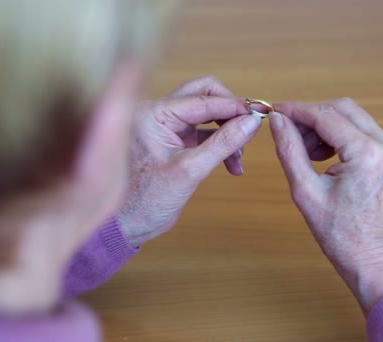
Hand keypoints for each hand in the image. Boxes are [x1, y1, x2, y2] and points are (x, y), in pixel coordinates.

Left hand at [118, 76, 261, 246]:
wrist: (124, 226)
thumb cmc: (144, 200)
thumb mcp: (190, 170)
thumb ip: (224, 143)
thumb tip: (251, 122)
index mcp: (154, 113)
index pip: (202, 99)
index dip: (233, 106)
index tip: (258, 113)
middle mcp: (157, 114)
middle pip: (203, 96)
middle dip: (228, 113)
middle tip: (248, 127)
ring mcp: (165, 128)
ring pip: (205, 116)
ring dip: (226, 132)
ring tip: (238, 157)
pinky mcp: (171, 143)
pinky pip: (202, 134)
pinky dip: (218, 145)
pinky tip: (232, 164)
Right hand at [269, 98, 382, 313]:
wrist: (374, 261)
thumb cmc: (341, 236)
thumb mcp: (306, 192)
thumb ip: (290, 151)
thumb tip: (278, 122)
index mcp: (367, 154)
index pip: (326, 116)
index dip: (297, 111)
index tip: (276, 111)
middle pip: (343, 109)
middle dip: (312, 117)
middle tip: (289, 133)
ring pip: (355, 119)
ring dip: (327, 126)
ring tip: (307, 152)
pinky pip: (365, 133)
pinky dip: (342, 137)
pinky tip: (324, 157)